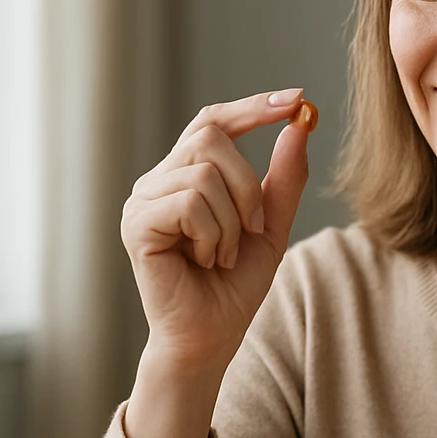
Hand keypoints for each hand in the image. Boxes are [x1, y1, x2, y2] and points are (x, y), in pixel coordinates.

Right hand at [121, 88, 313, 371]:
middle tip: (253, 228)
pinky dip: (214, 234)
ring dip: (232, 221)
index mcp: (185, 175)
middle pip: (211, 137)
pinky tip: (207, 260)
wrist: (210, 338)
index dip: (253, 107)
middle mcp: (158, 181)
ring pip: (205, 173)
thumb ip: (284, 178)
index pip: (213, 122)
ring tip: (223, 254)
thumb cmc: (234, 286)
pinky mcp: (136, 224)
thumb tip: (299, 123)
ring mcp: (143, 200)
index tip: (296, 99)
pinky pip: (190, 203)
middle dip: (247, 183)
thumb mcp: (271, 226)